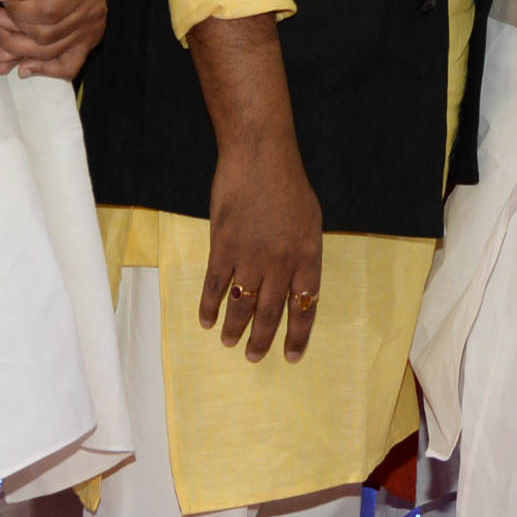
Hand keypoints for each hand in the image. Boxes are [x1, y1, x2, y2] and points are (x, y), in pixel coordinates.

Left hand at [0, 0, 107, 78]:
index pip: (47, 11)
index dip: (18, 13)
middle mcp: (93, 9)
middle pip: (48, 36)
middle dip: (14, 33)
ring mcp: (93, 28)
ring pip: (54, 53)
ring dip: (22, 53)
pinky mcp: (89, 39)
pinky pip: (70, 65)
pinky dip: (46, 70)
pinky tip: (23, 67)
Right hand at [199, 134, 322, 364]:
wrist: (259, 157)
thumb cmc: (289, 184)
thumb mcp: (310, 221)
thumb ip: (303, 254)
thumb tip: (295, 282)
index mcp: (307, 257)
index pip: (305, 307)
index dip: (298, 334)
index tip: (292, 356)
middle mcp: (281, 263)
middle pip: (271, 313)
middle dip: (262, 341)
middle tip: (254, 358)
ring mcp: (250, 257)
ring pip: (242, 305)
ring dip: (234, 328)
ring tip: (229, 342)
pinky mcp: (223, 247)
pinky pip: (215, 286)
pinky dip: (209, 306)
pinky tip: (206, 320)